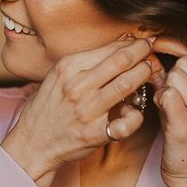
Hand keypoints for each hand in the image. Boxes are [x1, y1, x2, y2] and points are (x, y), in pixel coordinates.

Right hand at [1, 36, 162, 179]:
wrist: (33, 143)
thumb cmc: (48, 108)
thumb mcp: (59, 77)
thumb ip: (85, 62)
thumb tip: (120, 44)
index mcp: (67, 68)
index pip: (109, 49)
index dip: (132, 44)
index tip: (144, 42)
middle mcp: (77, 87)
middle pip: (121, 61)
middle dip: (143, 53)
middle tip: (153, 52)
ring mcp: (87, 111)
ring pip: (126, 86)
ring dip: (144, 76)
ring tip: (150, 72)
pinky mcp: (95, 134)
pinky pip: (126, 123)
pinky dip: (136, 116)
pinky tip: (135, 111)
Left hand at [150, 37, 186, 186]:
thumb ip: (180, 81)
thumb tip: (155, 54)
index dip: (175, 45)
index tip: (157, 43)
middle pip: (184, 65)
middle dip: (170, 77)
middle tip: (168, 97)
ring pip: (174, 78)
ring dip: (163, 90)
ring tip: (168, 110)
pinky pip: (166, 95)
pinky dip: (159, 101)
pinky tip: (162, 115)